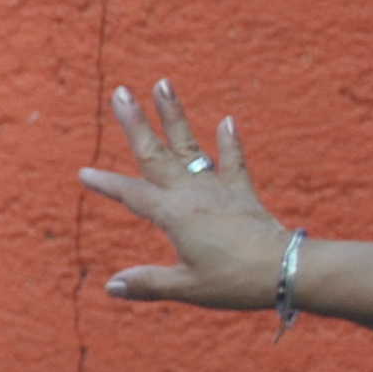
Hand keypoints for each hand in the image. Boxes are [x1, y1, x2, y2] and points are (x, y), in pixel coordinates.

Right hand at [82, 79, 293, 309]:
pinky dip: (230, 142)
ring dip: (174, 115)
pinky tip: (226, 120)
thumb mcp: (187, 287)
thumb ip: (148, 283)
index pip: (131, 194)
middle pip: (155, 153)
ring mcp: (218, 190)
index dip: (107, 184)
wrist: (287, 270)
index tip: (85, 172)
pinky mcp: (242, 194)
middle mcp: (191, 194)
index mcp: (173, 215)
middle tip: (120, 91)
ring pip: (189, 147)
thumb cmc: (235, 282)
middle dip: (135, 122)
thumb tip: (111, 286)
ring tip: (164, 84)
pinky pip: (234, 163)